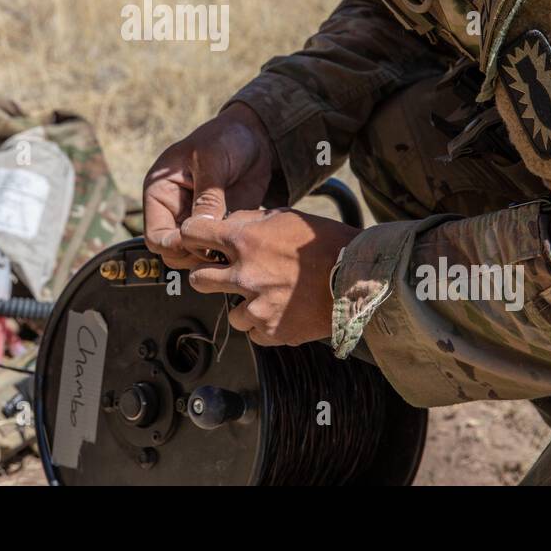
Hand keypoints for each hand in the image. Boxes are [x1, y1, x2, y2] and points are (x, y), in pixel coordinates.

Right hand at [142, 103, 275, 269]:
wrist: (254, 136)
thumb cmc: (225, 139)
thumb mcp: (212, 160)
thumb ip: (207, 194)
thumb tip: (201, 229)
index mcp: (160, 194)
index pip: (155, 236)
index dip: (174, 245)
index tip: (198, 242)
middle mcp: (174, 211)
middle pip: (172, 252)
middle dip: (192, 255)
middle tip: (218, 250)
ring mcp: (196, 220)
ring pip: (195, 255)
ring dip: (211, 256)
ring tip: (232, 247)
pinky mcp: (218, 225)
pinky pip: (218, 249)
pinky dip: (227, 251)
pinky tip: (242, 243)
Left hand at [179, 208, 356, 345]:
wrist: (359, 277)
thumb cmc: (326, 243)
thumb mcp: (286, 216)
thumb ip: (251, 220)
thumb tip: (227, 224)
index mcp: (245, 240)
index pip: (192, 234)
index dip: (192, 236)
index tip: (197, 241)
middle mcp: (244, 274)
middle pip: (198, 280)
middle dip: (208, 276)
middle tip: (225, 275)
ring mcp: (256, 307)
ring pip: (229, 313)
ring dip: (243, 306)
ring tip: (267, 298)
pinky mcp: (271, 332)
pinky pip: (254, 334)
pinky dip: (263, 326)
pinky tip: (281, 312)